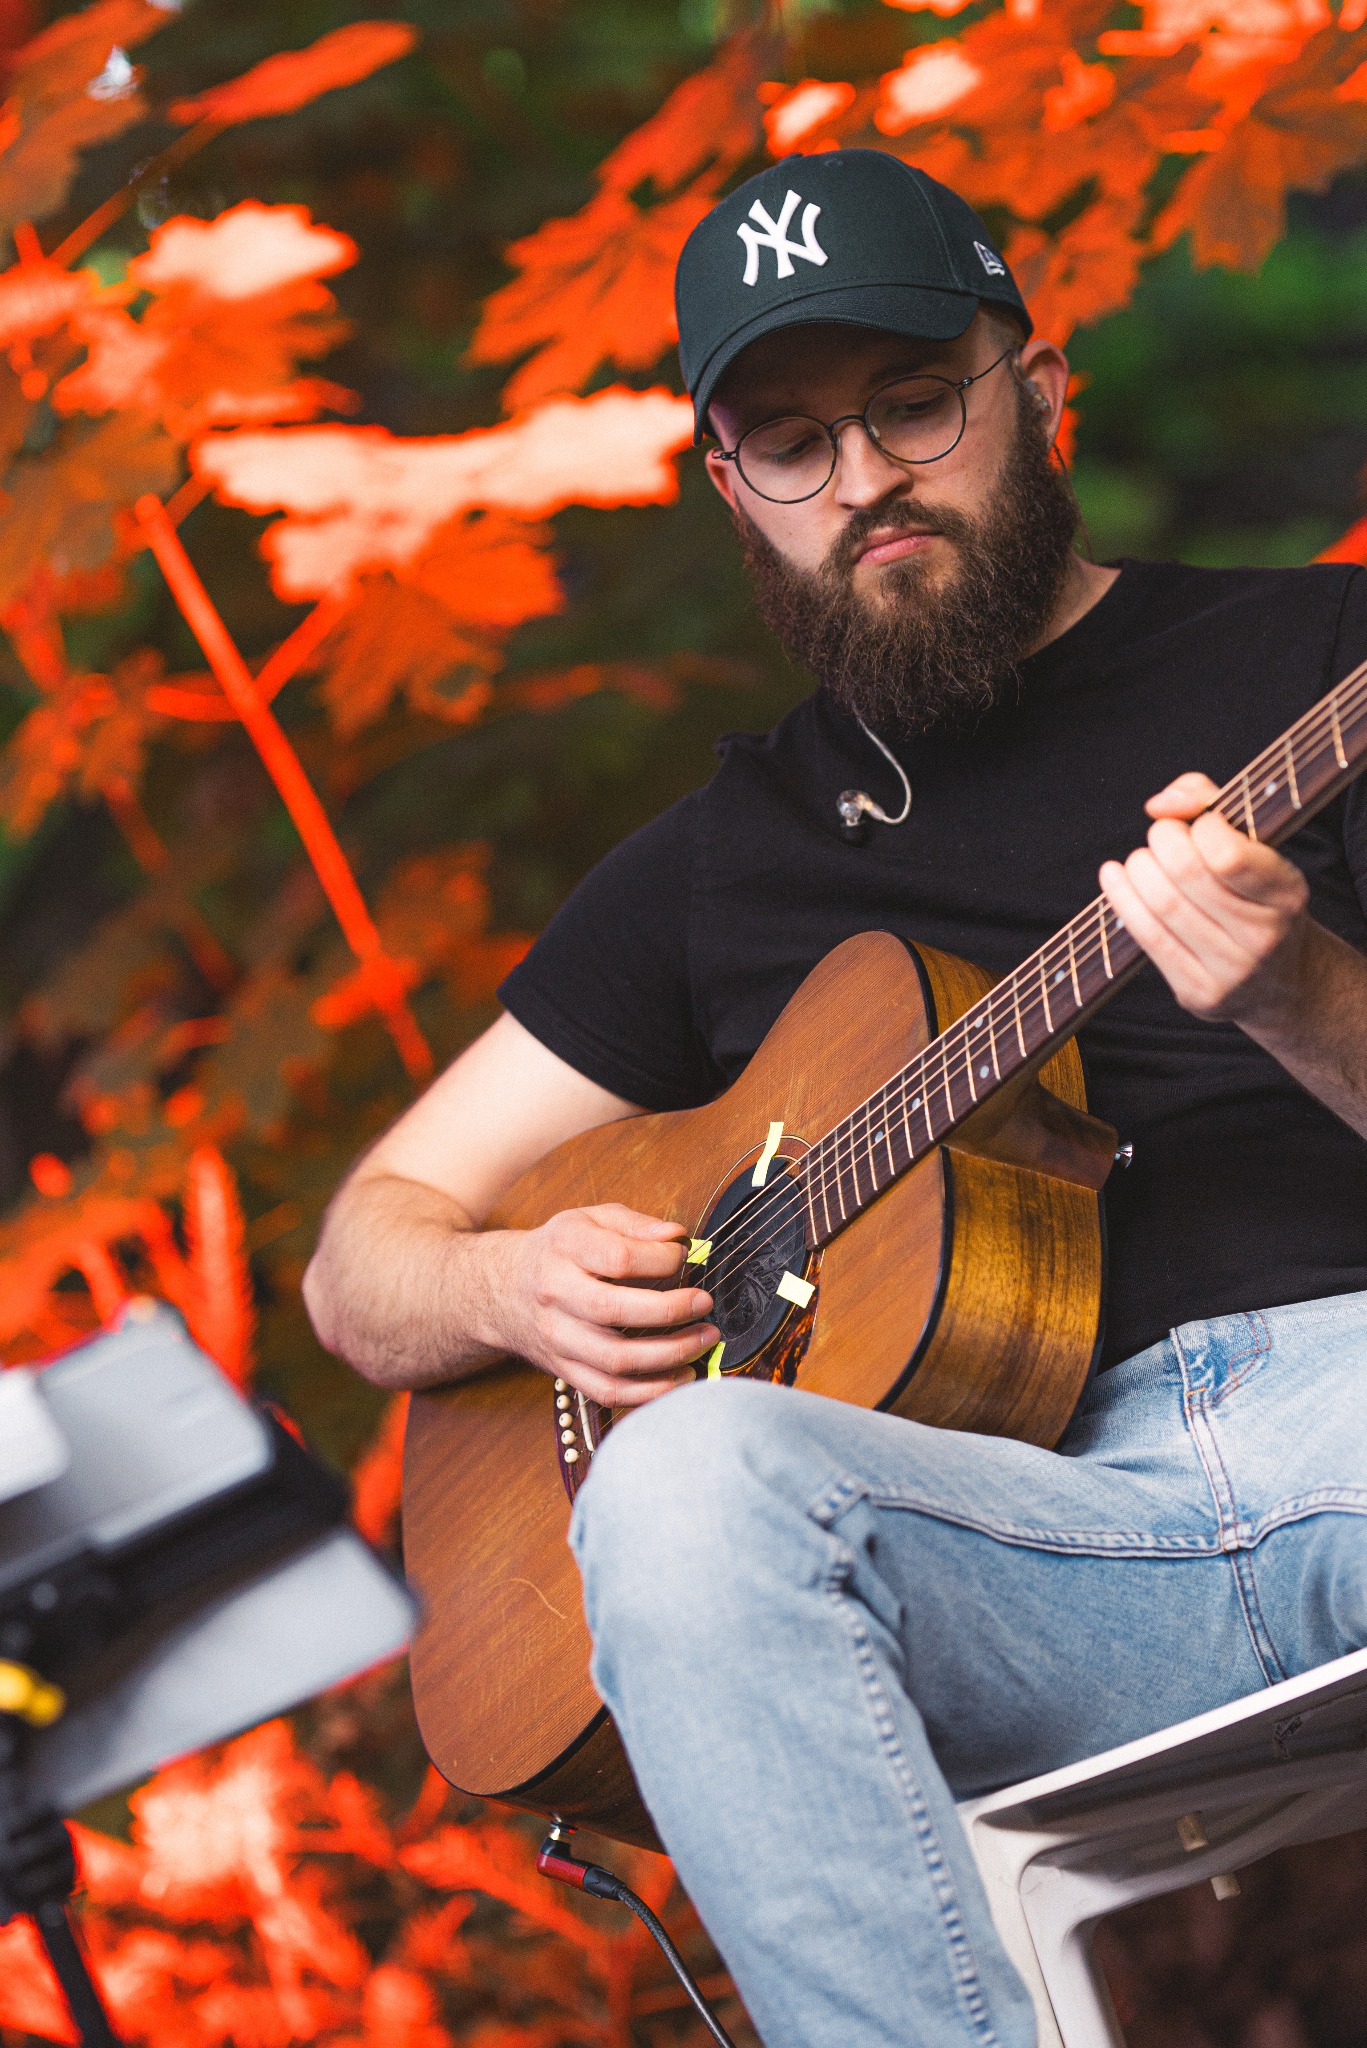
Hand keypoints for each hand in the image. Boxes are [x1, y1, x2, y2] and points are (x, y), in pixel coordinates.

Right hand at [485, 1203, 717, 1408]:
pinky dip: (651, 1392)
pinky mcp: (564, 1370)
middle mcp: (555, 1294)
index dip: (661, 1260)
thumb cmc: (560, 1252)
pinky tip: (682, 1375)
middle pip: (614, 1311)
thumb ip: (635, 1224)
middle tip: (704, 1303)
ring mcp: (558, 1338)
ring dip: (669, 1355)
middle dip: (670, 1311)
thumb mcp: (590, 1219)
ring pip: (615, 1360)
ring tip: (704, 1340)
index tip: (684, 1257)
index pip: (618, 1258)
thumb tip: (676, 1236)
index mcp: (564, 1248)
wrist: (505, 1289)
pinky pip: (609, 1392)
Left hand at [1099, 771, 1311, 1027]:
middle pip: (1186, 875)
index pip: (1228, 855)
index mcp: (1286, 895)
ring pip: (1163, 906)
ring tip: (1141, 859)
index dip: (1201, 826)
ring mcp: (1232, 971)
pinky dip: (1122, 900)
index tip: (1198, 823)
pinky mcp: (1200, 994)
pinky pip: (1149, 939)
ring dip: (1139, 869)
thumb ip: (1210, 803)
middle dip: (1162, 842)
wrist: (1279, 982)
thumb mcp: (1256, 849)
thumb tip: (1159, 805)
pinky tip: (1113, 876)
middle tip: (1161, 836)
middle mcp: (1264, 937)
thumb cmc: (1256, 898)